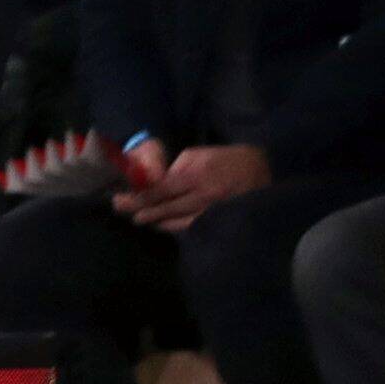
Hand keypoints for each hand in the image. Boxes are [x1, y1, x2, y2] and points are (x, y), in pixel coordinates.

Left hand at [124, 140, 271, 228]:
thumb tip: (156, 183)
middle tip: (124, 213)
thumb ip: (176, 170)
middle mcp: (203, 197)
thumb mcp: (198, 154)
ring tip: (141, 220)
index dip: (141, 198)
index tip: (122, 201)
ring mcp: (213, 212)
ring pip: (179, 223)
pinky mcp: (220, 222)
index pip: (162, 190)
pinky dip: (176, 228)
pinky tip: (164, 226)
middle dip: (143, 211)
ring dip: (158, 222)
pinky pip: (193, 228)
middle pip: (167, 209)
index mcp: (196, 175)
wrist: (262, 170)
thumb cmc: (226, 159)